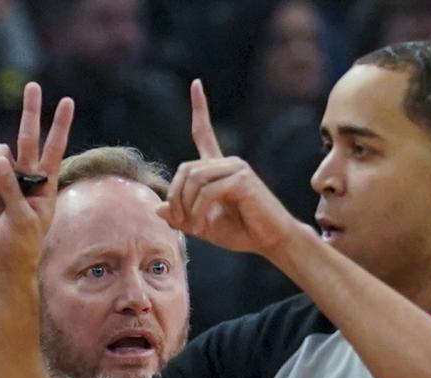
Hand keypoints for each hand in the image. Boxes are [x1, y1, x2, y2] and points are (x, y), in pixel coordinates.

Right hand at [0, 82, 73, 277]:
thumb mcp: (23, 218)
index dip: (60, 125)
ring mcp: (5, 181)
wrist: (3, 263)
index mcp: (45, 184)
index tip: (67, 101)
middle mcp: (26, 177)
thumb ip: (11, 188)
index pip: (55, 148)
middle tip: (32, 85)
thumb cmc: (23, 245)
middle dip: (30, 112)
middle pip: (28, 138)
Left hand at [157, 80, 304, 257]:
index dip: (199, 109)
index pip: (204, 133)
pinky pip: (207, 191)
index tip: (196, 83)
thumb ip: (182, 216)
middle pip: (185, 169)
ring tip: (195, 227)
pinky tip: (204, 225)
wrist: (273, 241)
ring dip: (187, 207)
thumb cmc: (243, 232)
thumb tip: (158, 208)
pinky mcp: (243, 179)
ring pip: (194, 179)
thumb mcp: (204, 225)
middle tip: (182, 222)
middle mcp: (228, 163)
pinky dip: (199, 210)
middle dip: (176, 197)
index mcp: (219, 169)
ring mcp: (237, 168)